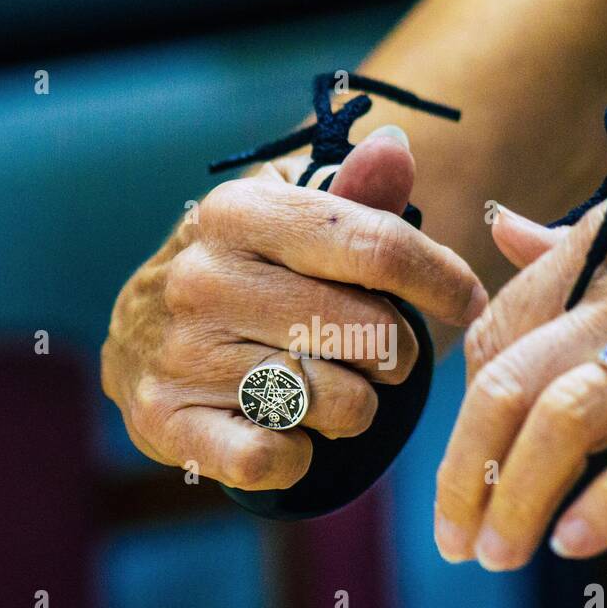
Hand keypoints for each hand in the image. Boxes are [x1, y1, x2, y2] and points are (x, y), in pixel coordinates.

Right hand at [102, 128, 487, 489]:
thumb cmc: (243, 275)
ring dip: (352, 408)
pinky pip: (275, 458)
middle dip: (398, 354)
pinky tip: (286, 433)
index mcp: (239, 212)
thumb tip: (397, 149)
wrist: (135, 339)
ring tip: (325, 390)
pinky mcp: (165, 422)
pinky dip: (298, 457)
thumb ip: (352, 194)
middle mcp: (203, 278)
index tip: (470, 302)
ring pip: (336, 402)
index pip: (377, 246)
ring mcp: (181, 353)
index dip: (443, 280)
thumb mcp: (288, 220)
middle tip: (381, 356)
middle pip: (370, 332)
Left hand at [434, 74, 606, 569]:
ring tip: (498, 554)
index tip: (467, 454)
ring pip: (568, 422)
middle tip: (452, 534)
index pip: (495, 336)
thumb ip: (577, 231)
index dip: (466, 407)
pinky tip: (577, 542)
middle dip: (464, 473)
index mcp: (598, 251)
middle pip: (506, 388)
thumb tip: (509, 233)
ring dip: (519, 500)